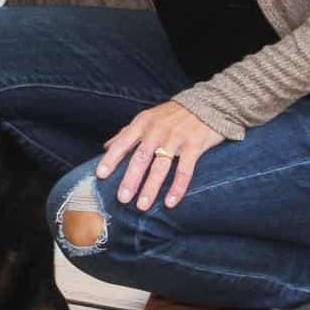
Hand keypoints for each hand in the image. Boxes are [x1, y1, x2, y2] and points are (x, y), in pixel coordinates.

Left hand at [95, 101, 223, 211]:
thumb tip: (106, 147)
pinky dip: (177, 187)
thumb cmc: (173, 115)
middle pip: (141, 157)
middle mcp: (158, 129)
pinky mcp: (195, 145)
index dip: (111, 159)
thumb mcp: (148, 118)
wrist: (209, 103)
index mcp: (143, 122)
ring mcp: (176, 137)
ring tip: (142, 206)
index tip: (101, 175)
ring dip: (151, 187)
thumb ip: (127, 133)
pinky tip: (170, 202)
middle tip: (122, 198)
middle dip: (130, 179)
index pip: (123, 142)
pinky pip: (185, 169)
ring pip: (161, 166)